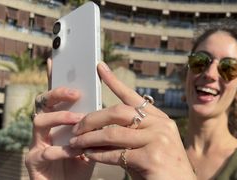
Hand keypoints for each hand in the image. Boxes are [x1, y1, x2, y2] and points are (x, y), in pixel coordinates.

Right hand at [25, 59, 94, 179]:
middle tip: (76, 92)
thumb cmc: (80, 163)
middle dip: (57, 93)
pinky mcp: (33, 160)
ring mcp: (36, 142)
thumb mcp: (90, 142)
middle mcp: (45, 128)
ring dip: (59, 118)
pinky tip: (74, 151)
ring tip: (77, 119)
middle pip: (43, 102)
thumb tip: (106, 108)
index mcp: (58, 121)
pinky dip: (60, 149)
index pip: (55, 97)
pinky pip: (44, 150)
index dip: (54, 78)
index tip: (57, 61)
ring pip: (39, 120)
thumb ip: (94, 127)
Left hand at [69, 62, 195, 179]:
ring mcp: (158, 140)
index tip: (99, 67)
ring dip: (89, 138)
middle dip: (93, 119)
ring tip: (75, 143)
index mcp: (160, 120)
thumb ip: (130, 135)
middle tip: (76, 127)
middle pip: (119, 112)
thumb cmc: (160, 169)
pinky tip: (89, 155)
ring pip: (114, 132)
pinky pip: (116, 153)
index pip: (133, 98)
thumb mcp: (148, 147)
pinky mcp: (151, 158)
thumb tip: (98, 130)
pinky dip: (98, 154)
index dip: (114, 82)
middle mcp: (161, 126)